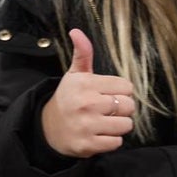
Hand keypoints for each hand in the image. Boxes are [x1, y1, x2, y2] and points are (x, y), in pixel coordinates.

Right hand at [42, 29, 134, 157]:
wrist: (48, 128)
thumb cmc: (69, 98)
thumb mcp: (74, 74)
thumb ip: (83, 53)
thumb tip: (76, 31)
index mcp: (86, 84)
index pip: (126, 87)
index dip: (121, 91)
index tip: (109, 93)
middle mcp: (87, 104)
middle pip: (129, 106)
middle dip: (122, 108)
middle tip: (108, 108)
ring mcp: (87, 126)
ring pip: (126, 125)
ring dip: (119, 125)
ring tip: (105, 121)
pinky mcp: (88, 145)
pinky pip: (117, 143)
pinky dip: (112, 140)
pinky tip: (100, 133)